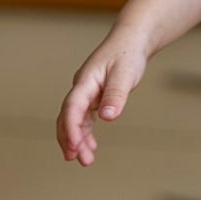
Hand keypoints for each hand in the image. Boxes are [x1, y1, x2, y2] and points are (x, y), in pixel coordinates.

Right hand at [55, 32, 149, 165]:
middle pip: (68, 117)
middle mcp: (82, 88)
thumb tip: (108, 117)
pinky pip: (84, 118)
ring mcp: (87, 92)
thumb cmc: (128, 53)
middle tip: (77, 158)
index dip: (71, 128)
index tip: (75, 146)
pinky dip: (86, 132)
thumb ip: (116, 94)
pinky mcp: (94, 96)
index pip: (72, 107)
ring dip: (78, 139)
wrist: (132, 40)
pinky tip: (91, 145)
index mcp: (86, 81)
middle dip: (70, 139)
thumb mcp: (125, 74)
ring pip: (75, 120)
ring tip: (86, 160)